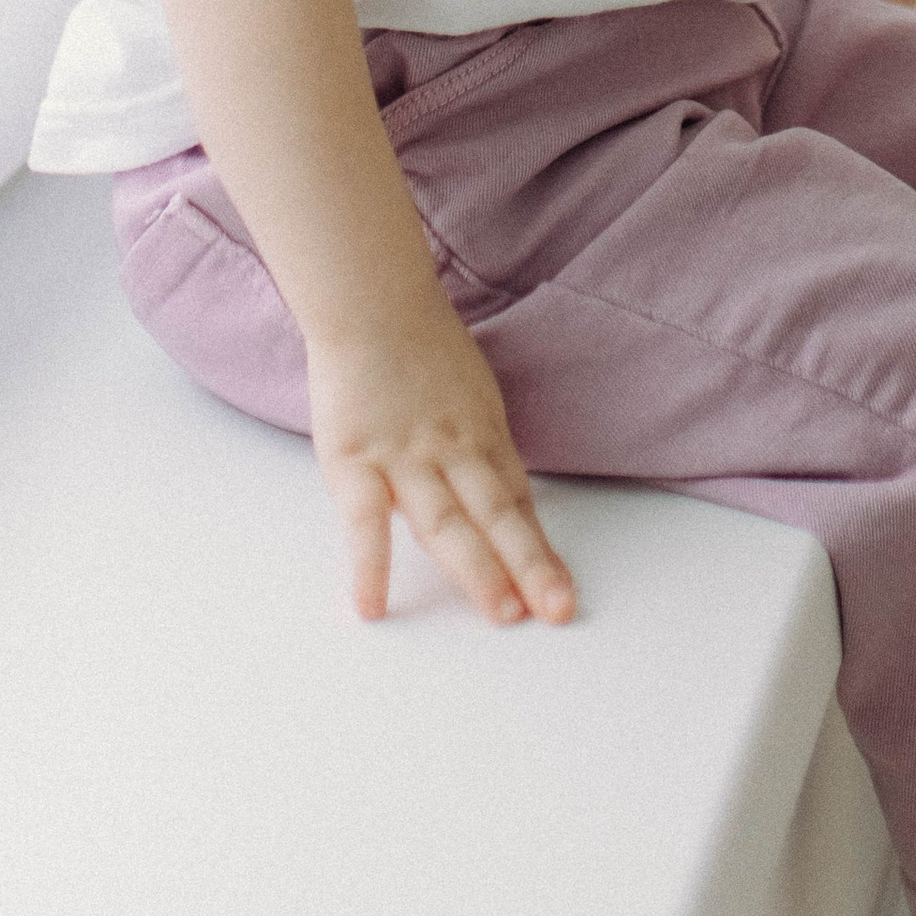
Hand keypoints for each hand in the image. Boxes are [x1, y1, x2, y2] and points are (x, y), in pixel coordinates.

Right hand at [307, 295, 577, 628]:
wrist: (370, 301)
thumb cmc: (419, 347)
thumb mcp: (470, 393)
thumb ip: (478, 449)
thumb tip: (499, 499)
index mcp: (483, 435)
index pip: (517, 504)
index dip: (539, 552)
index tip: (561, 597)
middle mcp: (453, 450)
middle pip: (497, 516)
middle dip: (527, 566)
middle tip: (554, 610)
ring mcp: (405, 458)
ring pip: (446, 522)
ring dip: (477, 569)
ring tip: (501, 614)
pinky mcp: (354, 461)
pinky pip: (364, 521)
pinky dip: (370, 564)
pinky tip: (373, 606)